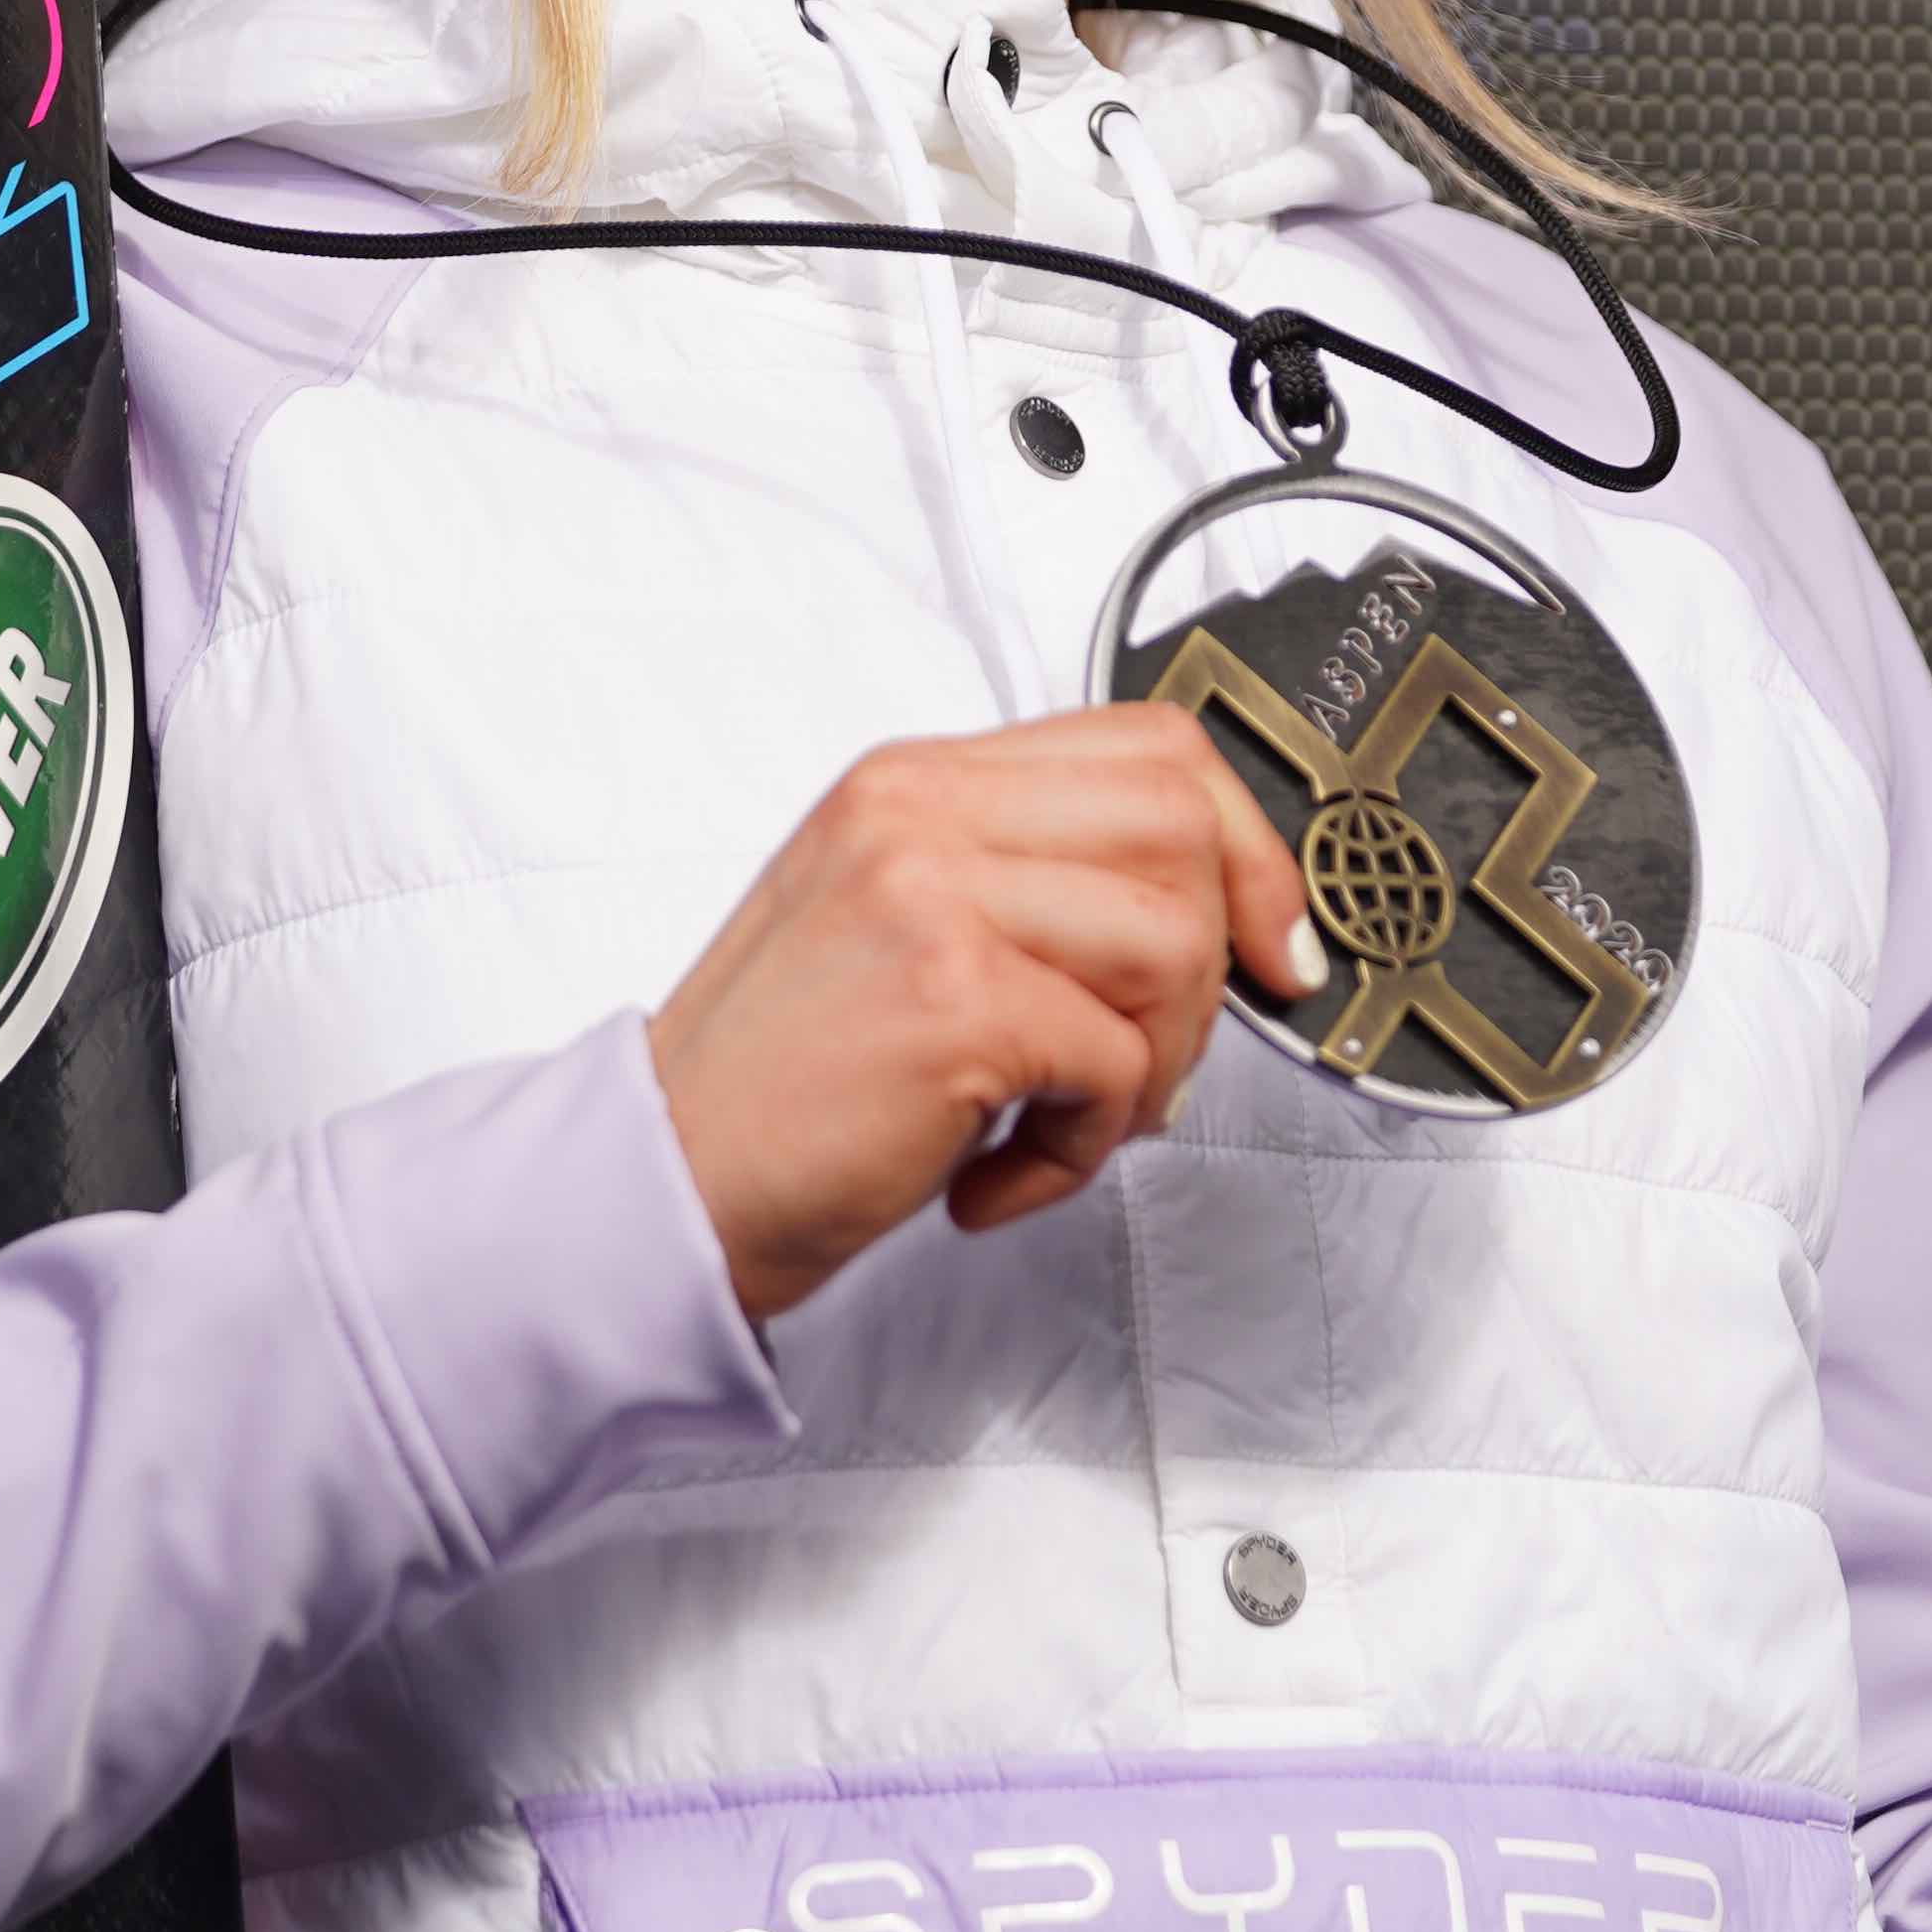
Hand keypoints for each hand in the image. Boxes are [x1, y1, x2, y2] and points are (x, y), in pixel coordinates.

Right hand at [649, 708, 1319, 1321]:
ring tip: (1063, 1124)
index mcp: (915, 781)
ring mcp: (932, 894)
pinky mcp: (952, 998)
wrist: (662, 1185)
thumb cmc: (784, 1083)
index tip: (1269, 942)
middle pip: (1181, 825)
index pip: (1147, 746)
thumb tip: (1204, 906)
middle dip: (1212, 963)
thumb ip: (1023, 882)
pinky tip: (996, 1173)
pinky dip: (1081, 1146)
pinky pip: (1115, 1064)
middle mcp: (919, 812)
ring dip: (1151, 1068)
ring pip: (1171, 943)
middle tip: (1149, 1063)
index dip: (1243, 845)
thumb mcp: (893, 923)